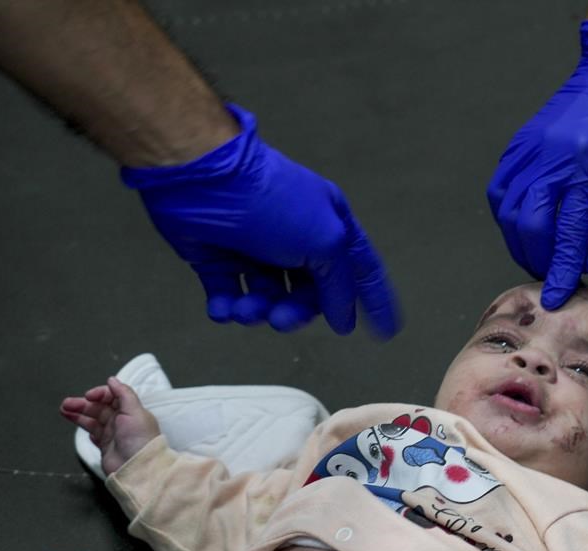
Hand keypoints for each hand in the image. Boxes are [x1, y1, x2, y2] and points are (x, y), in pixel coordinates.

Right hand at [60, 377, 160, 475]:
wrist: (137, 467)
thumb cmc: (140, 440)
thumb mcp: (134, 411)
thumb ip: (124, 393)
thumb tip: (112, 379)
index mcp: (130, 410)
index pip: (112, 396)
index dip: (99, 394)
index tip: (88, 396)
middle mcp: (122, 421)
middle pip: (99, 408)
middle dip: (82, 404)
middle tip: (66, 404)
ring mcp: (113, 434)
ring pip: (93, 420)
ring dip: (78, 414)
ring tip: (64, 411)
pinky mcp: (106, 447)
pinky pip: (95, 435)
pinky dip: (88, 431)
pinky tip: (83, 430)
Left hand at [121, 104, 400, 335]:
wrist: (202, 180)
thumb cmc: (271, 202)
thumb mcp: (325, 240)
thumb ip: (340, 284)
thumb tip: (345, 319)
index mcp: (330, 224)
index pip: (361, 269)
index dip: (375, 301)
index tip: (385, 332)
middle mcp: (296, 238)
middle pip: (310, 294)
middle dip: (297, 311)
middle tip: (282, 318)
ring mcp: (256, 249)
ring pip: (270, 300)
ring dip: (259, 311)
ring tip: (246, 308)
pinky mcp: (219, 259)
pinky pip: (230, 296)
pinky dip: (228, 308)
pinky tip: (224, 307)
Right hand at [487, 21, 587, 309]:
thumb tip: (587, 260)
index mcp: (585, 161)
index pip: (566, 229)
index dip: (559, 268)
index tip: (556, 297)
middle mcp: (549, 155)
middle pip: (528, 224)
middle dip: (538, 259)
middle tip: (554, 275)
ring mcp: (527, 148)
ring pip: (508, 212)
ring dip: (521, 243)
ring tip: (541, 257)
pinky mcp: (518, 144)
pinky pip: (500, 191)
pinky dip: (509, 218)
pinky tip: (525, 229)